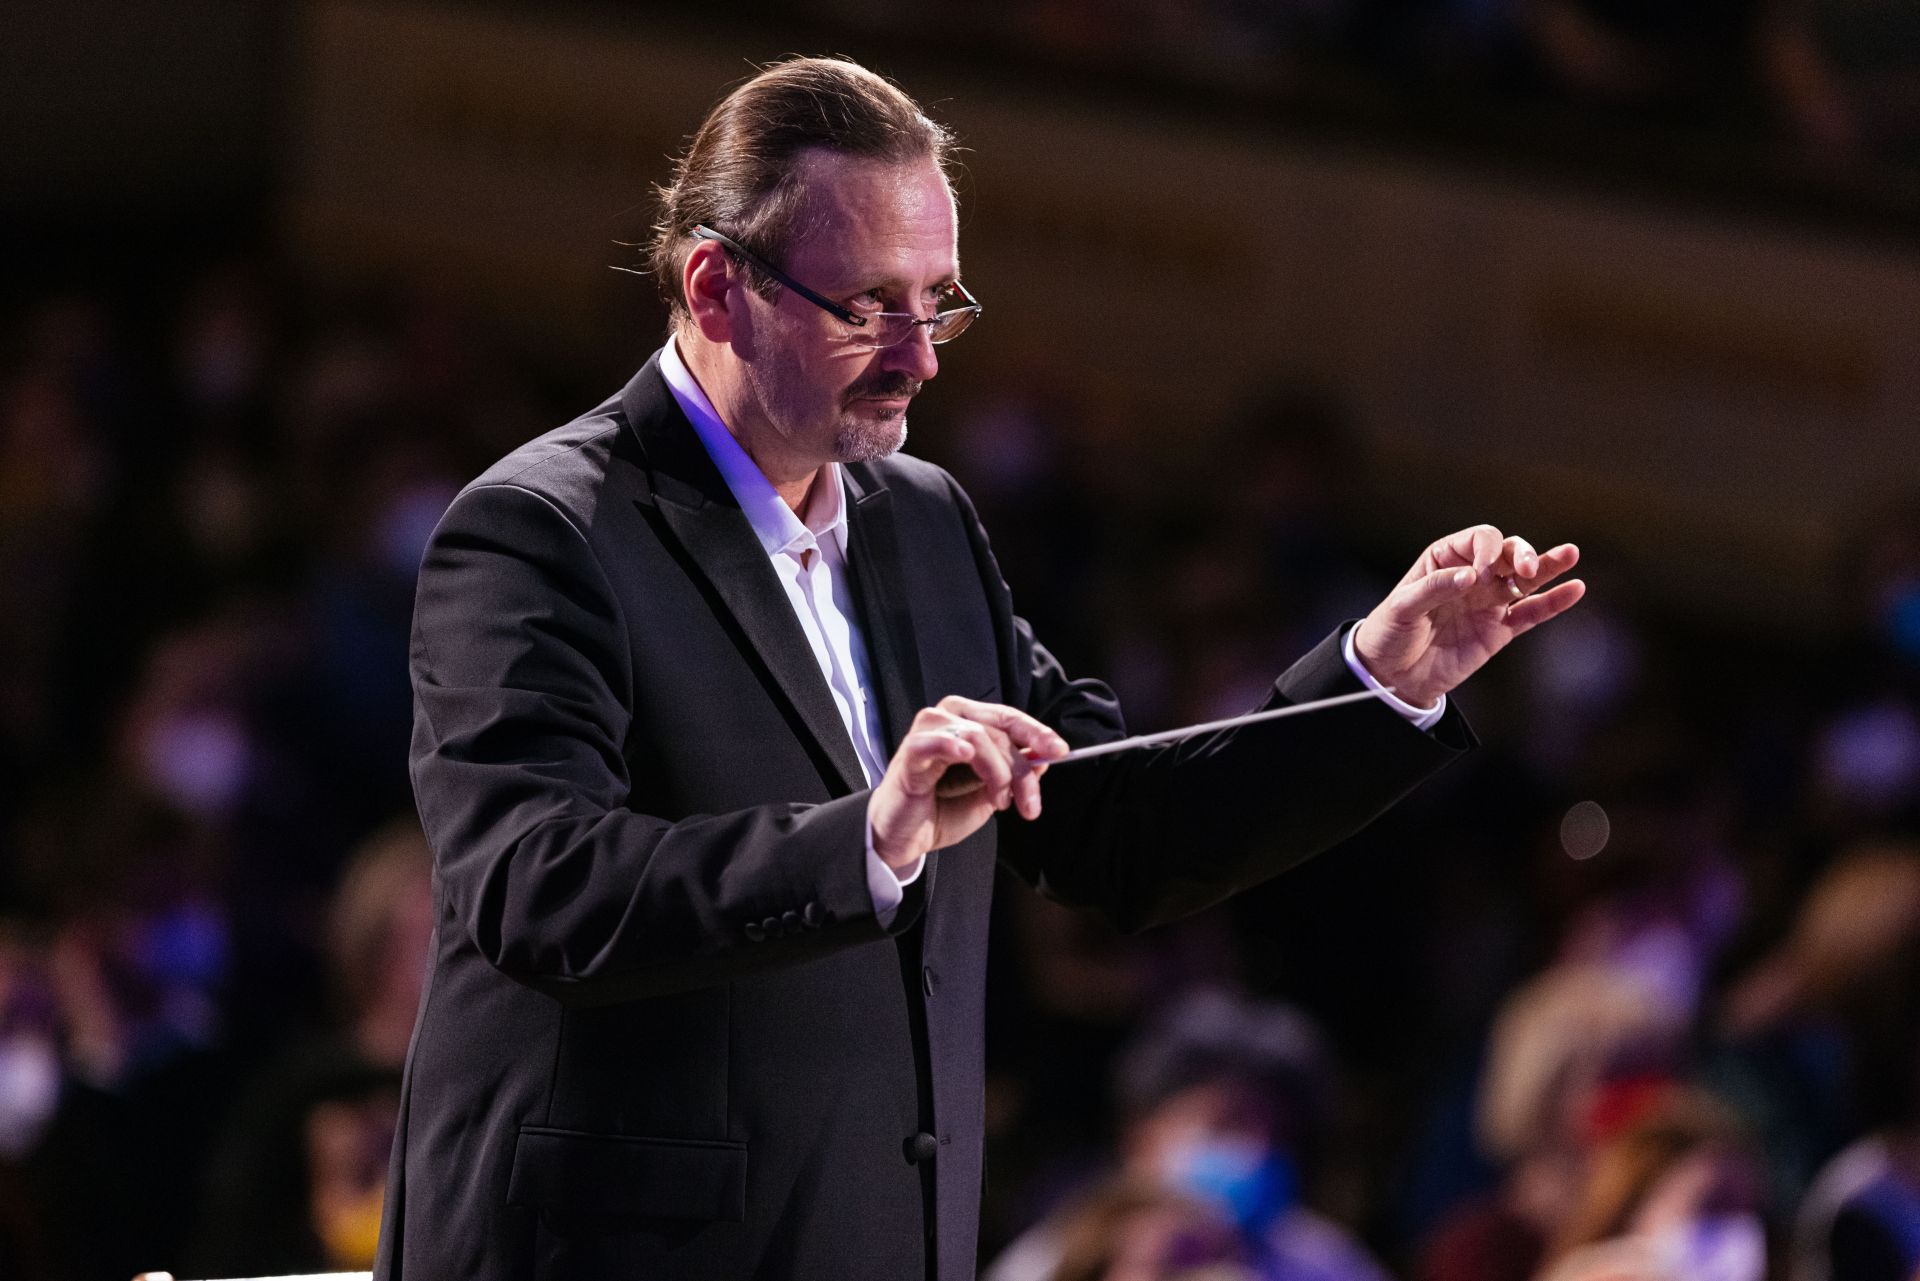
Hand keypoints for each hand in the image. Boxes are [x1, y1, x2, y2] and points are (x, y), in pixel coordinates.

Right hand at [869, 697, 1068, 872]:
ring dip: (997, 773)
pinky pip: (935, 741)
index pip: (1008, 718)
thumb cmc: (942, 810)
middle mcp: (948, 717)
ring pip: (978, 737)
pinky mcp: (910, 751)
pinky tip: (965, 753)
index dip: (1037, 732)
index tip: (1061, 751)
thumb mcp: (990, 793)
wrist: (906, 838)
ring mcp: (928, 730)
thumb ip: (1014, 772)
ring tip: (997, 802)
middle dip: (1021, 770)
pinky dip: (953, 745)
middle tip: (1029, 804)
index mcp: (967, 722)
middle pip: (999, 730)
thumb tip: (1044, 757)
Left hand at [1352, 524, 1584, 706]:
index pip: (1479, 540)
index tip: (1481, 570)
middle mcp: (1473, 575)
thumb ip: (1435, 588)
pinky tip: (1575, 589)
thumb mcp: (1403, 607)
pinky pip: (1531, 613)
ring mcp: (1489, 602)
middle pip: (1509, 553)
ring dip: (1547, 566)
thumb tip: (1472, 576)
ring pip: (1525, 579)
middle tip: (1524, 569)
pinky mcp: (1499, 630)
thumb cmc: (1390, 632)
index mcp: (1446, 559)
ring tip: (1570, 554)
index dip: (1487, 549)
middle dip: (1521, 555)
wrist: (1392, 675)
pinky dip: (1553, 602)